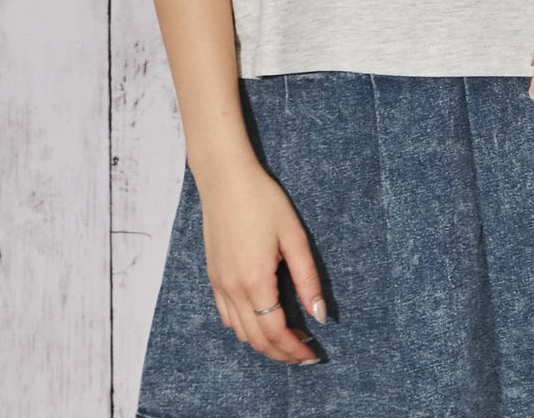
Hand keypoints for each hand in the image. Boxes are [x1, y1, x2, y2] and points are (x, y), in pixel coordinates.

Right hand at [195, 153, 326, 365]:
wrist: (225, 178)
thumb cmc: (263, 200)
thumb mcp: (293, 236)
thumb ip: (307, 279)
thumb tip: (321, 315)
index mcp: (255, 280)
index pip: (275, 332)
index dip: (295, 349)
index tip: (314, 354)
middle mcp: (232, 289)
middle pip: (256, 340)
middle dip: (282, 353)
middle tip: (305, 354)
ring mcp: (219, 284)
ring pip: (240, 332)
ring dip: (264, 343)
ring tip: (289, 339)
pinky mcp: (213, 276)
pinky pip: (227, 316)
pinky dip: (246, 328)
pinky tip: (262, 320)